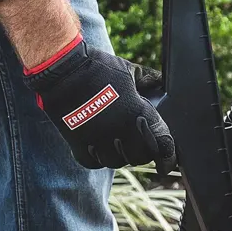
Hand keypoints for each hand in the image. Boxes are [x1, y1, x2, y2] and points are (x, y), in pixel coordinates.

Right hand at [25, 37, 176, 171]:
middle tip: (139, 145)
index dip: (168, 155)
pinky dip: (97, 158)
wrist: (63, 70)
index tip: (167, 160)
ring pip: (116, 162)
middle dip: (143, 153)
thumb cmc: (97, 67)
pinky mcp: (78, 143)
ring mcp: (99, 140)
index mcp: (138, 113)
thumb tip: (161, 81)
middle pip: (140, 157)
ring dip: (120, 156)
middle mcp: (121, 131)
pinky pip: (93, 162)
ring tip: (118, 145)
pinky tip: (98, 147)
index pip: (162, 144)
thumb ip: (148, 79)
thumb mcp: (128, 70)